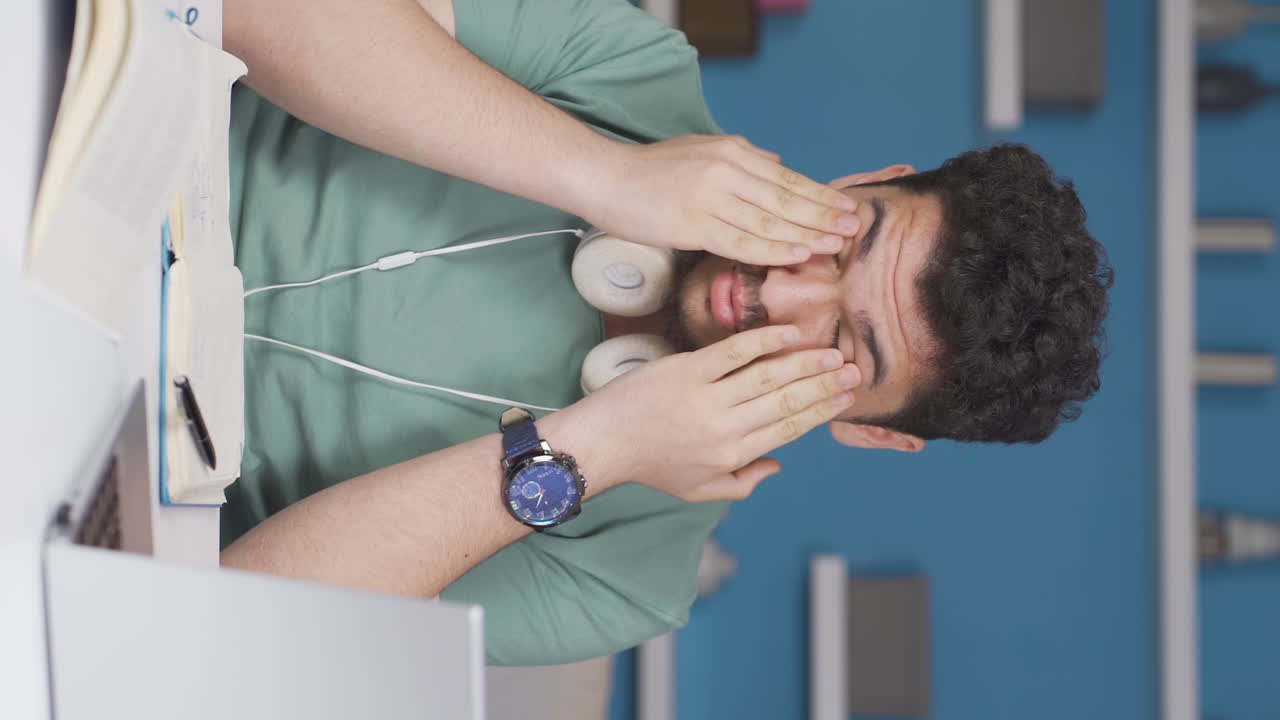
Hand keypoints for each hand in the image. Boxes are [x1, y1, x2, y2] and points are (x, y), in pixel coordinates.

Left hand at [566, 326, 861, 502]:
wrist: (604, 441)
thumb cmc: (652, 465)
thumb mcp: (700, 489)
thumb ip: (744, 482)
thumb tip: (780, 465)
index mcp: (733, 455)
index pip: (788, 428)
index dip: (822, 411)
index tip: (847, 397)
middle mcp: (726, 426)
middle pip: (787, 400)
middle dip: (825, 385)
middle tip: (853, 370)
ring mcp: (706, 395)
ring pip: (768, 375)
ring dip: (805, 362)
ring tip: (832, 352)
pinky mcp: (687, 369)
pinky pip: (734, 350)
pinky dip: (765, 340)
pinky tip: (790, 333)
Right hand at [583, 135, 861, 265]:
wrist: (605, 178)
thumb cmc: (650, 169)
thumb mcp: (700, 148)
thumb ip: (740, 157)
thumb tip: (777, 162)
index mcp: (732, 151)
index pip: (786, 177)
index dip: (819, 195)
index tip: (846, 207)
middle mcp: (726, 170)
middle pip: (785, 198)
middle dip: (822, 215)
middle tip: (851, 229)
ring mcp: (711, 197)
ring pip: (769, 221)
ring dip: (805, 234)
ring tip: (833, 244)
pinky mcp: (694, 224)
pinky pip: (743, 241)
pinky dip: (773, 249)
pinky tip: (796, 255)